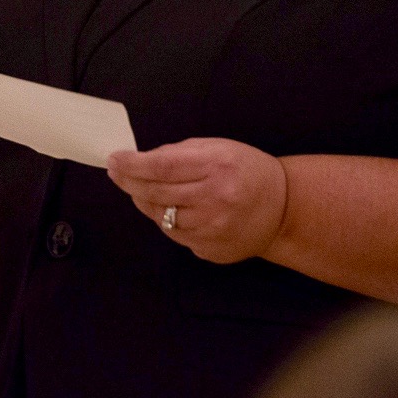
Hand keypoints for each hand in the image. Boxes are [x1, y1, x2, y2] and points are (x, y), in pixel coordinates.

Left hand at [108, 138, 287, 264]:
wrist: (283, 209)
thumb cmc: (248, 171)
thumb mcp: (219, 148)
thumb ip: (180, 152)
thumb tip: (143, 159)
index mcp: (217, 166)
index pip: (162, 167)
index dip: (133, 164)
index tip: (114, 159)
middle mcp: (215, 199)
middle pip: (157, 193)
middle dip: (130, 182)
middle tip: (116, 173)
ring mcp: (213, 228)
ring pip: (162, 217)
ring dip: (145, 202)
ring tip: (140, 190)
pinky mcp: (211, 249)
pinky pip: (175, 234)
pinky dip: (165, 220)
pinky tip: (167, 208)